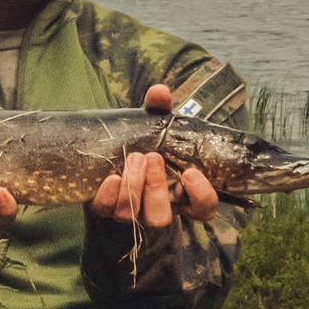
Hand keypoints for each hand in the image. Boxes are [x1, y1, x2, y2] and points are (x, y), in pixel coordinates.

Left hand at [89, 84, 219, 225]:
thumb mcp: (155, 125)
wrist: (109, 148)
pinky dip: (108, 195)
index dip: (202, 196)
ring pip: (135, 215)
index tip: (191, 173)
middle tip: (152, 156)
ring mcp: (130, 211)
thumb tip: (159, 92)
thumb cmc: (143, 141)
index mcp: (180, 194)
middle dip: (156, 187)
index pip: (203, 209)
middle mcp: (156, 207)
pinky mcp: (106, 207)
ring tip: (134, 157)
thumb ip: (160, 110)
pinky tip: (110, 177)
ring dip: (134, 187)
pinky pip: (107, 210)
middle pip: (161, 216)